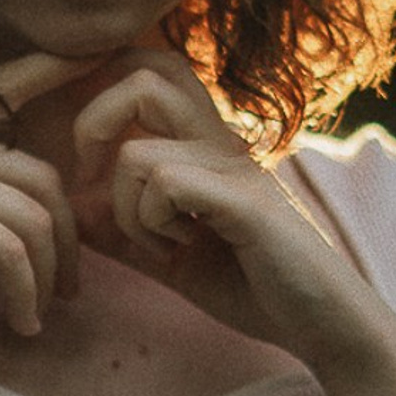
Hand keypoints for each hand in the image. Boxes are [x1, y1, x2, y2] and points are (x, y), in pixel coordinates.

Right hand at [0, 53, 105, 336]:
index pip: (23, 164)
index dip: (54, 212)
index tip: (56, 260)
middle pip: (44, 184)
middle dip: (68, 240)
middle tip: (67, 290)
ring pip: (36, 218)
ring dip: (49, 274)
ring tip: (40, 314)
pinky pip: (11, 250)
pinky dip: (25, 291)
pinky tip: (21, 323)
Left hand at [69, 52, 395, 375]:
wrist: (324, 325)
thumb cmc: (255, 287)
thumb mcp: (171, 255)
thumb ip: (124, 232)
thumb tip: (71, 212)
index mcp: (206, 144)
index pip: (151, 70)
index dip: (101, 97)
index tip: (86, 163)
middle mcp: (223, 140)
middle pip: (144, 74)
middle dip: (93, 123)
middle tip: (93, 178)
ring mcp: (237, 167)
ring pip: (136, 152)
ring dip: (124, 207)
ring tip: (159, 242)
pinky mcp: (246, 201)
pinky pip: (164, 185)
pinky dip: (150, 225)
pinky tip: (178, 252)